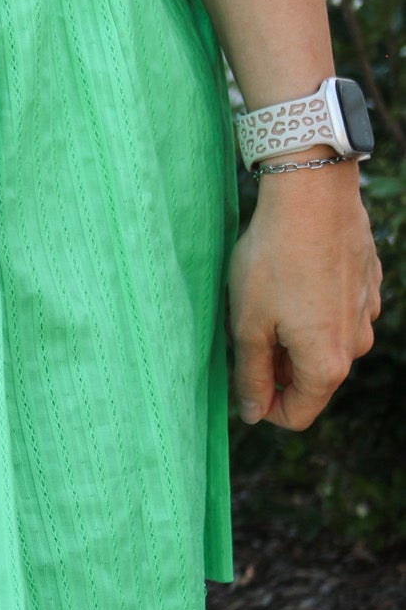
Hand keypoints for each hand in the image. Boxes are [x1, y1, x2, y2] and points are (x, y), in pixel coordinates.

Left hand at [226, 153, 381, 430]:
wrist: (312, 195)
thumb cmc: (273, 259)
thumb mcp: (247, 324)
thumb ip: (251, 376)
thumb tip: (252, 413)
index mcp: (326, 364)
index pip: (297, 414)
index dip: (264, 406)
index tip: (242, 379)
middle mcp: (356, 345)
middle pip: (312, 379)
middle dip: (277, 366)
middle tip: (247, 327)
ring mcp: (367, 314)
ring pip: (325, 344)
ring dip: (294, 335)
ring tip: (267, 297)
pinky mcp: (368, 285)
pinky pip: (337, 312)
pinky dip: (313, 307)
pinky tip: (293, 275)